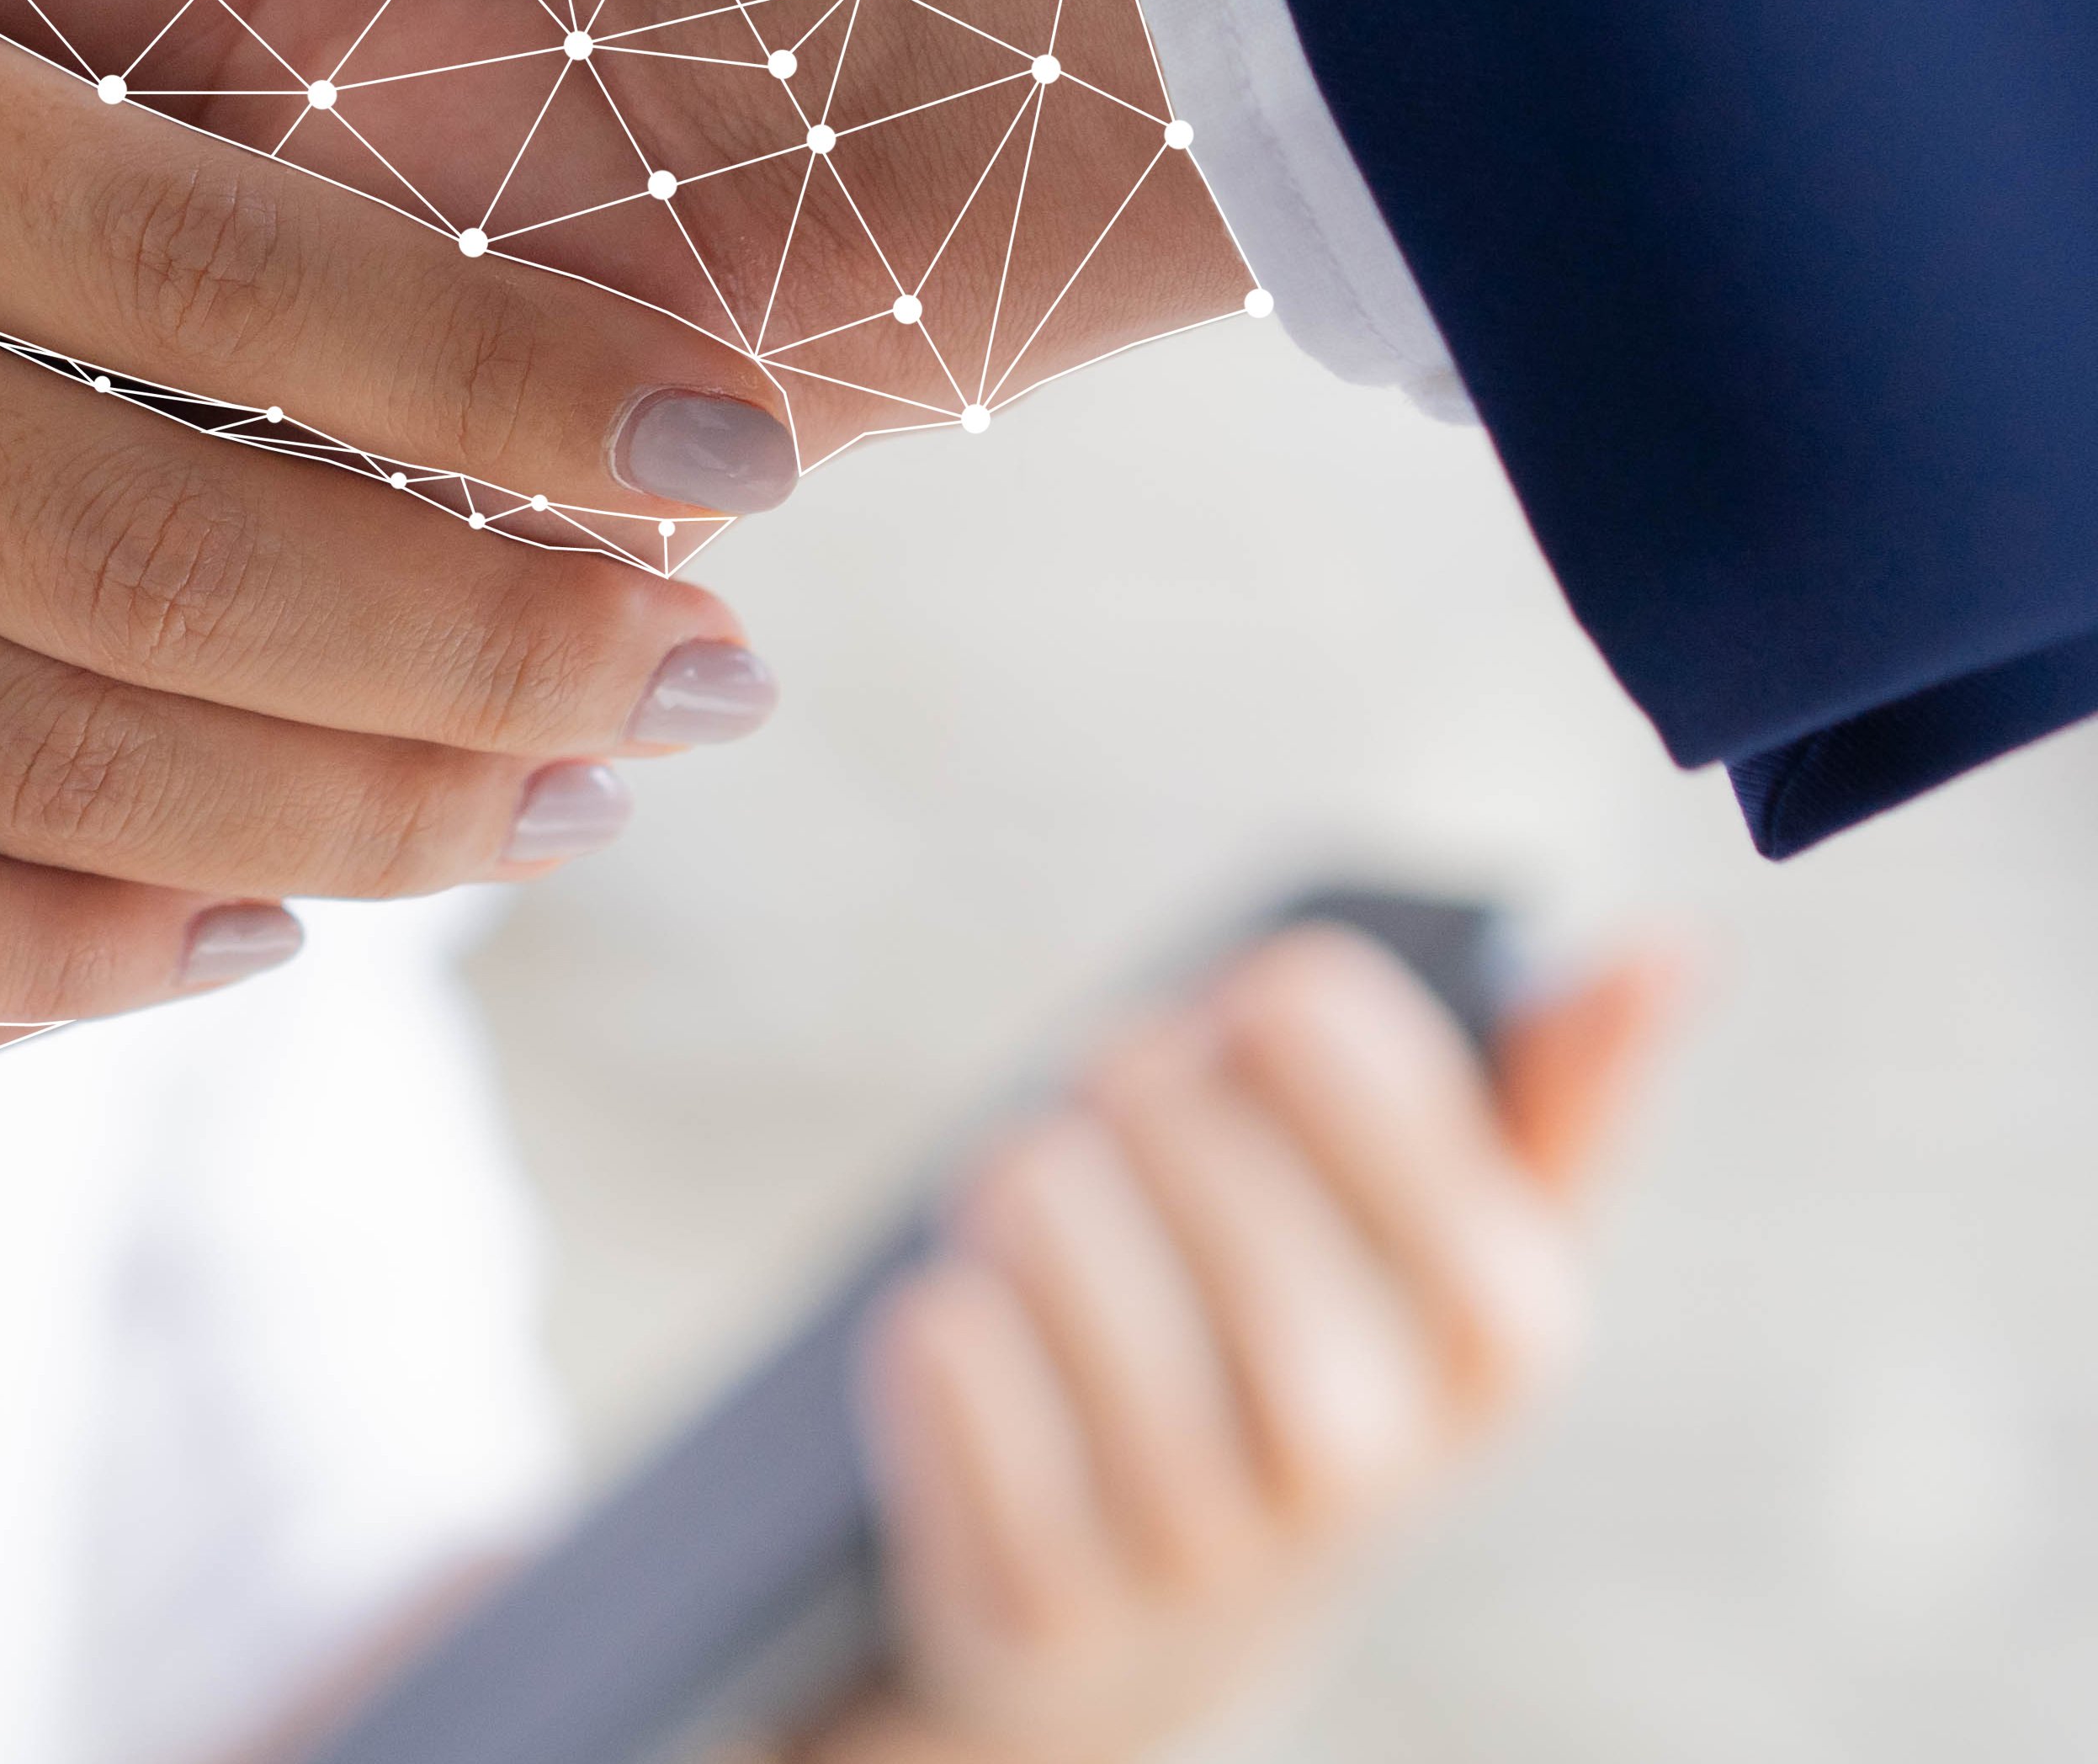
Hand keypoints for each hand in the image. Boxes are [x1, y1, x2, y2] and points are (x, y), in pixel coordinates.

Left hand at [813, 925, 1691, 1763]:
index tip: (1246, 1036)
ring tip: (1039, 1220)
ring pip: (1039, 1204)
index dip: (1255, 1006)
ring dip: (1016, 1185)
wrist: (1162, 1652)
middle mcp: (1362, 1444)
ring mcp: (1198, 1537)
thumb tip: (1665, 950)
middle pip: (1158, 1110)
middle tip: (1119, 1123)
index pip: (1315, 1031)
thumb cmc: (1310, 1380)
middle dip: (1120, 1088)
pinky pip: (944, 1346)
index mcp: (1501, 1331)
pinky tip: (980, 1342)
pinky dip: (937, 1314)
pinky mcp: (1043, 1597)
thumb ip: (1564, 1104)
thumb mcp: (1454, 1268)